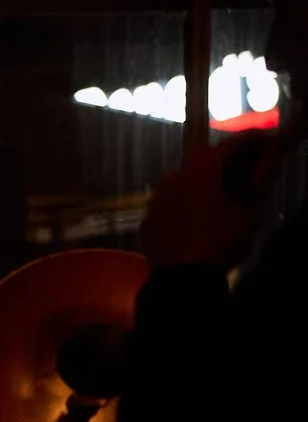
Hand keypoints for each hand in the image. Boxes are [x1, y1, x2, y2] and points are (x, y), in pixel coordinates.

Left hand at [142, 132, 278, 269]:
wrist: (180, 281)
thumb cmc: (221, 244)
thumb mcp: (250, 212)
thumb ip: (261, 180)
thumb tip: (272, 159)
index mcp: (201, 172)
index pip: (231, 144)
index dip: (253, 140)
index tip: (269, 141)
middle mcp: (174, 178)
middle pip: (205, 158)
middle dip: (229, 157)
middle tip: (250, 164)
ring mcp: (157, 198)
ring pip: (185, 177)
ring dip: (206, 177)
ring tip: (226, 188)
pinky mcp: (149, 217)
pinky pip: (172, 198)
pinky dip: (188, 197)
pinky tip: (200, 210)